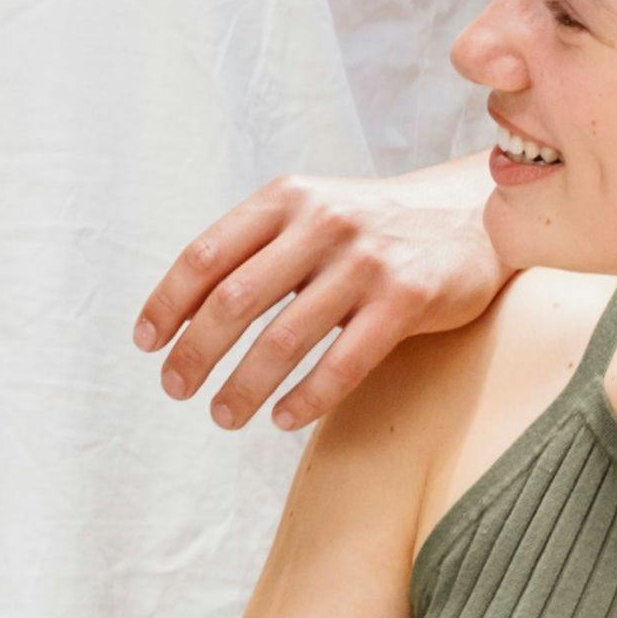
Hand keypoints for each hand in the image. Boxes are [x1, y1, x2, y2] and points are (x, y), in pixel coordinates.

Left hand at [138, 159, 506, 430]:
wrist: (470, 216)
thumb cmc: (370, 227)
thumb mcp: (310, 213)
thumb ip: (256, 248)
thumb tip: (182, 312)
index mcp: (286, 199)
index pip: (206, 256)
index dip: (168, 303)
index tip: (146, 343)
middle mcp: (321, 224)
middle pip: (234, 301)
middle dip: (195, 352)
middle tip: (175, 389)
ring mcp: (366, 262)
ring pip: (284, 339)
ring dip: (243, 387)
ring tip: (222, 415)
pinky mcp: (406, 300)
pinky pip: (344, 363)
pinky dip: (306, 399)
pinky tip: (283, 419)